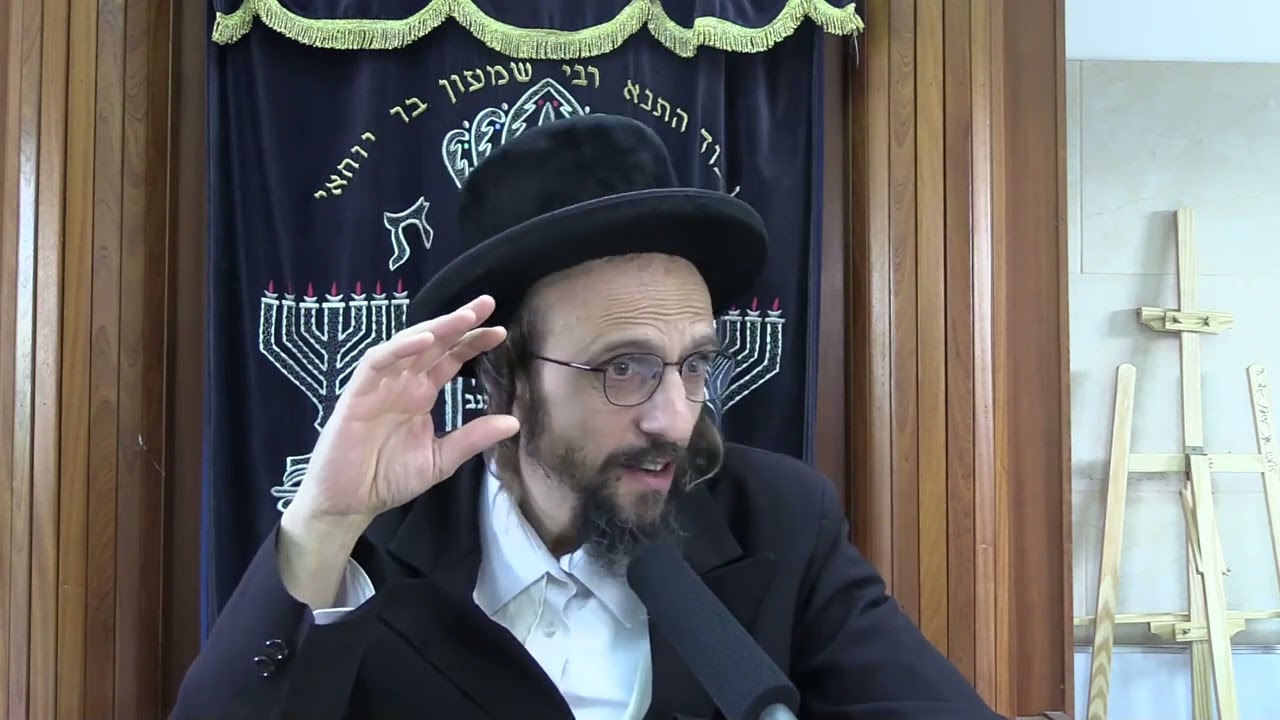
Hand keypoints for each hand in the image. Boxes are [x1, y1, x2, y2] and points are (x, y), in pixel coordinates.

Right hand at [289, 295, 519, 525]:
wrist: (349, 502)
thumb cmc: (389, 478)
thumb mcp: (441, 459)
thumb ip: (473, 438)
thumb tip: (514, 422)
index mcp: (422, 394)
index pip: (450, 359)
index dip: (472, 342)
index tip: (501, 332)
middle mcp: (403, 382)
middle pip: (433, 343)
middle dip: (459, 322)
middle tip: (487, 303)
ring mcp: (380, 384)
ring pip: (408, 344)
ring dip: (435, 328)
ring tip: (464, 317)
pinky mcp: (358, 393)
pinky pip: (378, 362)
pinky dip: (399, 348)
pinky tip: (424, 340)